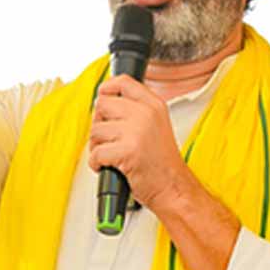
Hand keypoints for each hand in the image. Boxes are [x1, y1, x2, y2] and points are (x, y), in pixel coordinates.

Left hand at [88, 75, 194, 211]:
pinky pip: (96, 152)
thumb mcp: (156, 125)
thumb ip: (135, 110)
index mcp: (154, 105)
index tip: (103, 98)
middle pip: (102, 104)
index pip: (123, 82)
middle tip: (110, 138)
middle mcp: (146, 114)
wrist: (173, 188)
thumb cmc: (161, 163)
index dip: (107, 89)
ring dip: (97, 146)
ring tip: (112, 155)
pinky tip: (109, 166)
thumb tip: (102, 102)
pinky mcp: (127, 151)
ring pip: (95, 130)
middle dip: (100, 124)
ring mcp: (137, 131)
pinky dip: (97, 163)